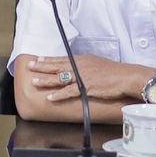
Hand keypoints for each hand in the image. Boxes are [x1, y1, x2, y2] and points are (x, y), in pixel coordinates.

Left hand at [26, 54, 144, 103]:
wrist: (126, 77)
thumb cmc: (115, 72)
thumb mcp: (98, 63)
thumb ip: (86, 66)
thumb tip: (78, 69)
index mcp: (82, 60)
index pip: (62, 59)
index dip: (49, 59)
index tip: (38, 59)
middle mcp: (80, 66)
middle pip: (57, 66)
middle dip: (42, 66)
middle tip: (29, 66)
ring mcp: (82, 77)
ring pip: (59, 78)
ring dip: (46, 80)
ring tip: (34, 81)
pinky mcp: (86, 88)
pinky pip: (69, 92)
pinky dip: (58, 95)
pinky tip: (50, 97)